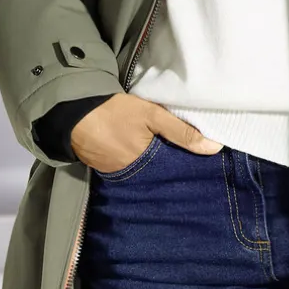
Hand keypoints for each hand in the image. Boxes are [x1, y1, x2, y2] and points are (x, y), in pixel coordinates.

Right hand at [69, 92, 224, 172]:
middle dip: (173, 168)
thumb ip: (182, 131)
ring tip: (171, 155)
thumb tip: (214, 148)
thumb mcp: (152, 115)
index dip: (188, 166)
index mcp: (145, 166)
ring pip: (146, 172)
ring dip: (156, 165)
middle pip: (160, 175)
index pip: (175, 173)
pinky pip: (130, 169)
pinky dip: (140, 163)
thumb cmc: (115, 112)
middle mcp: (132, 177)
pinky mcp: (107, 169)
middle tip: (189, 158)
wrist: (74, 111)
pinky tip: (147, 153)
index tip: (204, 164)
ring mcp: (118, 174)